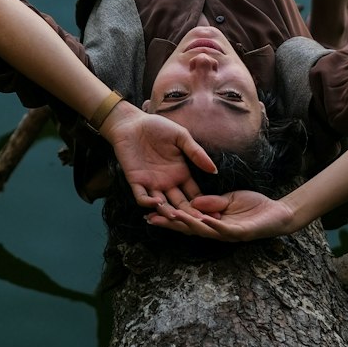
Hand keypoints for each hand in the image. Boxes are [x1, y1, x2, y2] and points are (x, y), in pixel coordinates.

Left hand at [100, 102, 216, 207]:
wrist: (132, 122)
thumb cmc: (157, 127)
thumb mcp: (181, 137)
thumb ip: (196, 153)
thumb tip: (214, 170)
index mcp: (181, 173)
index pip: (195, 195)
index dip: (204, 205)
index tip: (216, 214)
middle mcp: (168, 183)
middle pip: (181, 205)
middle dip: (190, 215)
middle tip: (199, 223)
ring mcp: (152, 184)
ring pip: (162, 205)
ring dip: (168, 212)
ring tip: (177, 217)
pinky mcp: (136, 181)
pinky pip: (142, 197)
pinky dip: (148, 202)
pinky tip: (157, 202)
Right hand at [146, 189, 295, 242]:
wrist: (278, 213)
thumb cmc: (254, 207)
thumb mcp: (229, 199)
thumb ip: (213, 202)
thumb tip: (193, 202)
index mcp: (212, 222)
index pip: (187, 220)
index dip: (169, 217)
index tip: (151, 211)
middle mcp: (216, 231)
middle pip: (189, 228)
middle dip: (170, 223)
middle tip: (151, 217)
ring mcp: (228, 233)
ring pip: (203, 231)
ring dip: (187, 224)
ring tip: (172, 216)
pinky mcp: (241, 233)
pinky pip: (224, 230)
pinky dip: (213, 225)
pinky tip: (202, 219)